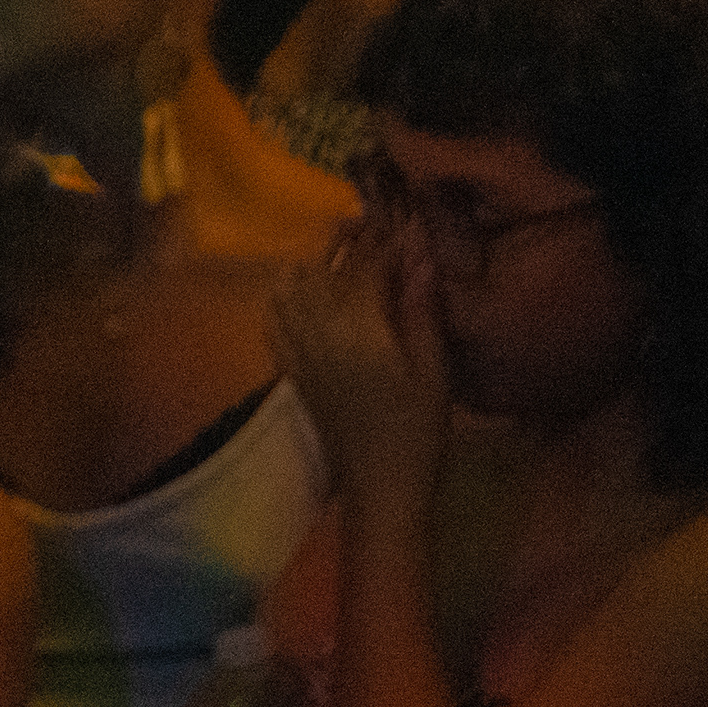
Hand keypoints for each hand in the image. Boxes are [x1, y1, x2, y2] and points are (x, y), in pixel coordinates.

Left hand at [271, 220, 448, 501]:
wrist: (377, 487)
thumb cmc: (417, 432)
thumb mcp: (433, 372)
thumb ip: (421, 312)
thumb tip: (419, 259)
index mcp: (356, 328)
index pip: (365, 266)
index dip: (384, 240)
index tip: (402, 219)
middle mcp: (316, 329)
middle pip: (322, 268)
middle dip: (344, 240)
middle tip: (368, 222)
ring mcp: (295, 347)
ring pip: (291, 286)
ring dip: (313, 260)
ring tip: (339, 248)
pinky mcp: (288, 366)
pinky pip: (273, 315)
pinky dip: (285, 291)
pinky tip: (300, 286)